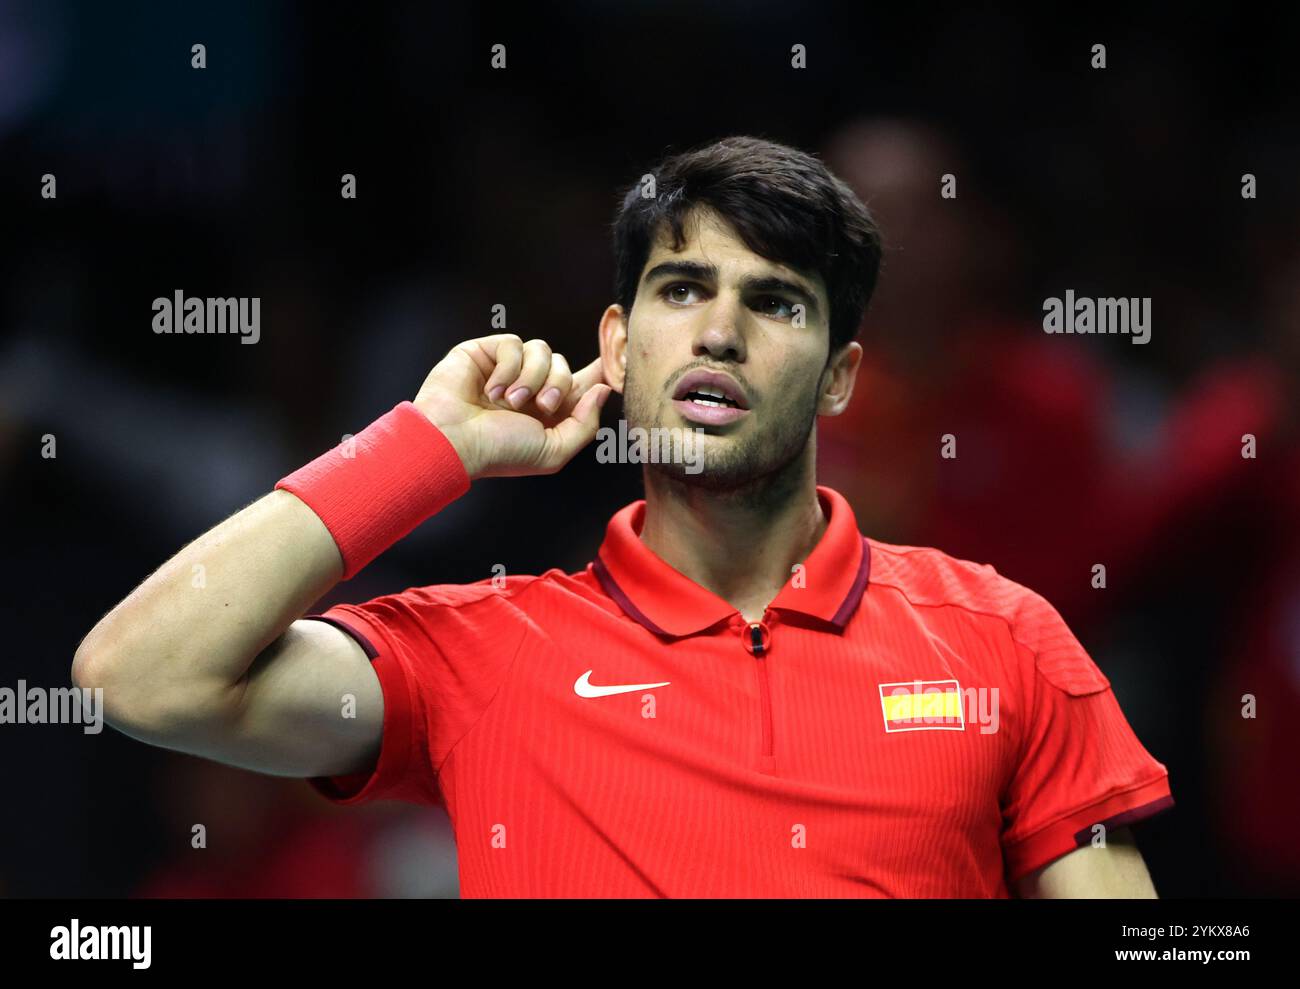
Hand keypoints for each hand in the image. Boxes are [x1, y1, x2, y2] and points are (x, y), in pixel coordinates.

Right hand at [412, 334, 612, 479]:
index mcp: (548, 411)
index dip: (600, 369)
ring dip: (532, 378)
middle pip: (564, 365)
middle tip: (542, 406)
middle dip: (559, 385)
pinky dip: (507, 368)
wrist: (453, 441)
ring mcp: (506, 368)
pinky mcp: (485, 352)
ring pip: (542, 350)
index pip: (582, 382)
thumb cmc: (500, 452)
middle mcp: (529, 387)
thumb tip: (603, 389)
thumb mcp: (553, 450)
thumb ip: (585, 423)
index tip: (618, 353)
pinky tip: (491, 390)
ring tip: (510, 402)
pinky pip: (513, 344)